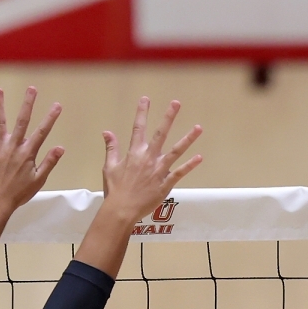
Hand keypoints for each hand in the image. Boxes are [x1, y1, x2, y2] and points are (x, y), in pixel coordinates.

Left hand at [0, 87, 63, 256]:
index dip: (50, 118)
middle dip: (28, 104)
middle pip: (22, 121)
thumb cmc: (19, 193)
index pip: (42, 132)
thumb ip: (49, 162)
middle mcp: (13, 146)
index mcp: (27, 153)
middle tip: (32, 88)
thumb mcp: (38, 180)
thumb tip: (60, 147)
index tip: (57, 105)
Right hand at [75, 97, 202, 277]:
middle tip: (176, 103)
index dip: (142, 112)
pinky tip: (200, 157)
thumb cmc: (115, 189)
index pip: (138, 128)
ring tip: (199, 127)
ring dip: (188, 139)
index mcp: (134, 153)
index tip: (146, 99)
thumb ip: (111, 148)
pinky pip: (180, 172)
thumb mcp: (110, 167)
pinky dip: (190, 165)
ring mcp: (159, 170)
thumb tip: (107, 132)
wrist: (121, 209)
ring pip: (176, 151)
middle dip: (169, 117)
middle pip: (161, 133)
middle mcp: (148, 158)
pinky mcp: (166, 183)